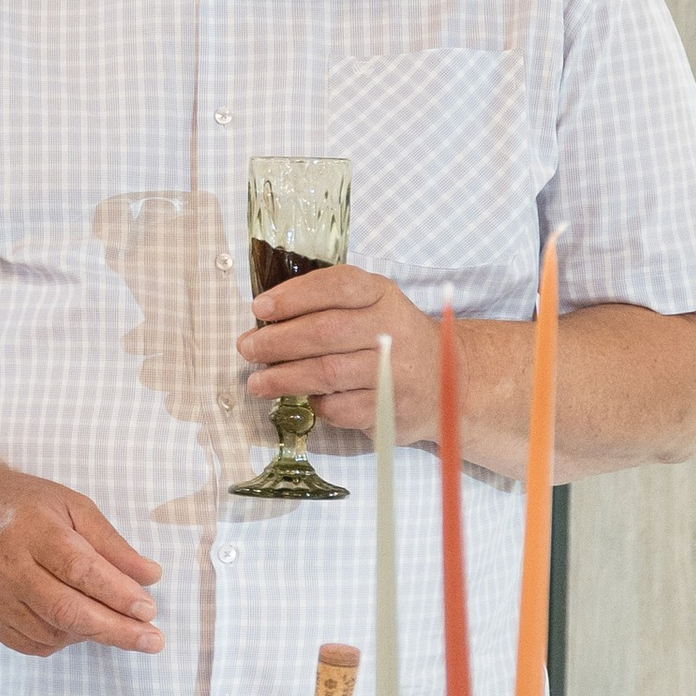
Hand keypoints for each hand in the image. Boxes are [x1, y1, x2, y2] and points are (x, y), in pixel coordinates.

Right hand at [0, 462, 163, 656]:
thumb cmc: (25, 507)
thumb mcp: (73, 507)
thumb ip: (111, 544)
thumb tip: (150, 577)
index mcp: (32, 530)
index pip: (79, 569)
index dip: (117, 593)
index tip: (149, 610)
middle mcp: (7, 566)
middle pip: (66, 610)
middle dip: (115, 630)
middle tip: (152, 640)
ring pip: (53, 632)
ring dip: (92, 633)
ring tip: (111, 619)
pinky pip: (35, 644)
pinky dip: (64, 639)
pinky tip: (76, 623)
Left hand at [238, 263, 437, 436]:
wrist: (447, 383)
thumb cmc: (392, 340)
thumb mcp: (372, 307)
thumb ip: (328, 306)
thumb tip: (266, 319)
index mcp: (383, 295)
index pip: (337, 286)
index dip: (294, 296)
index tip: (260, 308)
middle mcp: (393, 329)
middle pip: (324, 332)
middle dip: (277, 341)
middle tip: (248, 348)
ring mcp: (394, 371)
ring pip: (326, 373)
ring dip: (283, 378)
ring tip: (257, 382)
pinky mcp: (390, 408)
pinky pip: (339, 408)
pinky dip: (315, 404)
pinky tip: (306, 398)